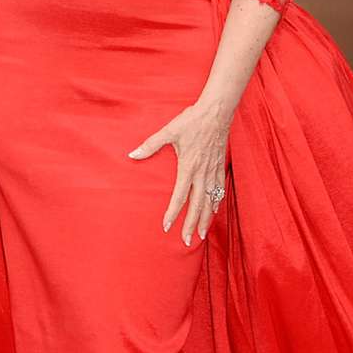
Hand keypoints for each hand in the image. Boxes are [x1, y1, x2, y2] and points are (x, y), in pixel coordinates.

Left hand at [129, 99, 231, 245]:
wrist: (217, 111)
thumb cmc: (192, 120)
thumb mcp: (169, 131)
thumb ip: (150, 145)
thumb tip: (132, 155)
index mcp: (188, 167)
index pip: (180, 196)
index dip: (173, 213)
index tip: (167, 226)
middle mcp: (202, 173)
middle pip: (198, 205)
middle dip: (192, 224)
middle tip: (187, 241)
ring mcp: (213, 170)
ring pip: (211, 200)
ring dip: (207, 219)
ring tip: (202, 234)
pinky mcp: (220, 165)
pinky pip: (219, 189)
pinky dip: (217, 203)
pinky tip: (214, 211)